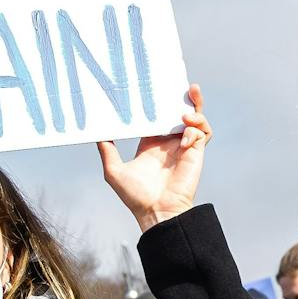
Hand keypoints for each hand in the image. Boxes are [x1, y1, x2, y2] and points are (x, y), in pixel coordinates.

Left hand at [97, 84, 210, 231]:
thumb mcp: (113, 170)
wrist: (157, 212)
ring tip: (187, 109)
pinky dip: (196, 129)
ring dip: (196, 111)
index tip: (154, 88)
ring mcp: (184, 147)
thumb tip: (95, 133)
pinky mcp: (195, 153)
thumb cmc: (136, 196)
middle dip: (186, 99)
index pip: (159, 117)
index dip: (160, 102)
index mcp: (152, 144)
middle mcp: (169, 143)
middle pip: (181, 113)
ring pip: (197, 120)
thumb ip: (107, 150)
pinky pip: (202, 134)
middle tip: (184, 85)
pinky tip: (184, 136)